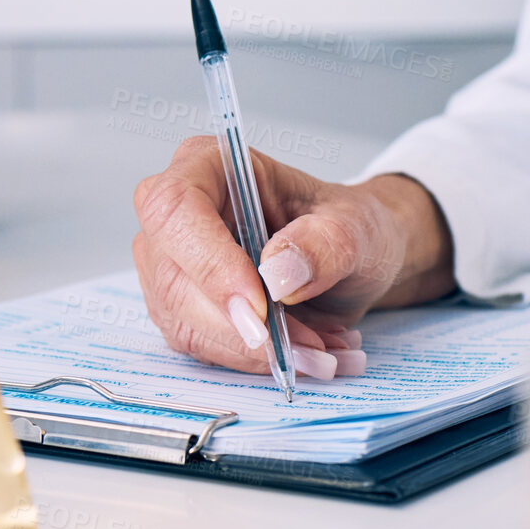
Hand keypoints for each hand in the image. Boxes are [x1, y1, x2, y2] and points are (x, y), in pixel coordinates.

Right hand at [131, 137, 455, 377]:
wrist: (354, 261)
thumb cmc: (347, 227)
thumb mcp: (357, 227)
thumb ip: (324, 243)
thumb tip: (277, 274)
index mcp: (209, 167)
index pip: (176, 209)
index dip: (208, 262)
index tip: (259, 306)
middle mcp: (177, 217)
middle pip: (174, 280)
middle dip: (241, 326)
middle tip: (309, 346)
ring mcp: (172, 267)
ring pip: (186, 324)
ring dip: (254, 351)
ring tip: (320, 351)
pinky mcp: (183, 311)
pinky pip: (205, 348)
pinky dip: (256, 362)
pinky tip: (304, 354)